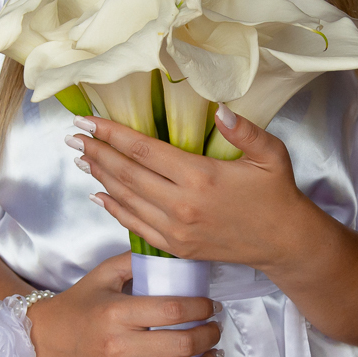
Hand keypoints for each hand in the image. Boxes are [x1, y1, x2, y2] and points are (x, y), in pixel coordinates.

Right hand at [26, 252, 222, 356]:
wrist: (42, 341)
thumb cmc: (76, 306)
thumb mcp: (102, 275)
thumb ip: (136, 262)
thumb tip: (171, 256)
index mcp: (118, 313)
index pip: (173, 310)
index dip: (201, 307)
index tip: (211, 305)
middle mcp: (120, 346)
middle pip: (181, 344)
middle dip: (209, 335)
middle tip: (215, 327)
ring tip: (213, 352)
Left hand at [68, 105, 312, 267]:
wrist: (283, 242)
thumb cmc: (276, 193)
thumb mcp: (270, 155)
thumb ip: (245, 131)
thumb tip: (220, 109)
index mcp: (200, 176)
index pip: (144, 150)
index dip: (112, 134)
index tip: (89, 121)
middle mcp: (182, 204)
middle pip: (127, 173)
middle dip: (97, 152)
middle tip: (74, 137)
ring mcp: (176, 229)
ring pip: (126, 199)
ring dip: (100, 177)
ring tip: (82, 158)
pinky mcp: (176, 247)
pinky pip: (135, 226)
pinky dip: (113, 209)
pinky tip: (98, 194)